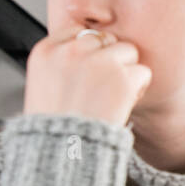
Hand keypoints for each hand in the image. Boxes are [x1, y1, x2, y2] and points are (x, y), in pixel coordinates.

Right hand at [23, 26, 151, 126]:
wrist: (62, 153)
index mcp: (46, 51)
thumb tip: (89, 50)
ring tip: (111, 97)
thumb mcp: (42, 86)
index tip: (89, 72)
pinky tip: (122, 104)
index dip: (90, 51)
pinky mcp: (122, 78)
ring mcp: (98, 62)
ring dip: (126, 72)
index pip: (78, 32)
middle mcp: (71, 51)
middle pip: (105, 38)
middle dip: (109, 59)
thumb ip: (61, 63)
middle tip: (101, 88)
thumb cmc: (54, 127)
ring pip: (128, 51)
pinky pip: (143, 72)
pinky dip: (138, 89)